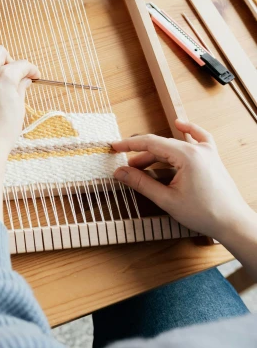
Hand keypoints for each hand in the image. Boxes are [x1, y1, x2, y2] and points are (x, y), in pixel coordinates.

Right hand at [112, 119, 255, 241]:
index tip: (114, 147)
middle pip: (161, 146)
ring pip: (174, 145)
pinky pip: (200, 138)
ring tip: (140, 165)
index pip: (151, 143)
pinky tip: (180, 125)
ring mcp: (207, 152)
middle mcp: (198, 149)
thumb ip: (141, 183)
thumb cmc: (205, 213)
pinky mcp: (212, 158)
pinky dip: (189, 131)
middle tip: (125, 167)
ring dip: (156, 153)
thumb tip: (120, 172)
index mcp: (187, 156)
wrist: (233, 223)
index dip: (129, 145)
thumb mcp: (166, 199)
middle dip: (140, 155)